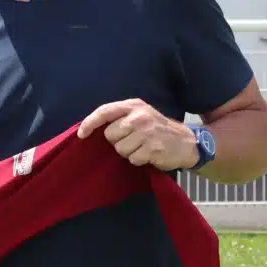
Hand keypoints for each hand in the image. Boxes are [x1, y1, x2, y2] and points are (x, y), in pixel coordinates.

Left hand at [76, 98, 198, 170]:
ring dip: (128, 152)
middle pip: (110, 135)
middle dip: (118, 141)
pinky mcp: (152, 148)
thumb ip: (120, 118)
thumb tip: (90, 129)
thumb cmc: (156, 129)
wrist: (186, 141)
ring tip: (142, 147)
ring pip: (120, 149)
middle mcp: (139, 116)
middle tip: (133, 140)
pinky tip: (149, 154)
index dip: (90, 123)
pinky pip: (132, 159)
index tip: (81, 134)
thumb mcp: (140, 115)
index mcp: (133, 105)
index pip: (105, 111)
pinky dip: (138, 160)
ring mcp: (147, 132)